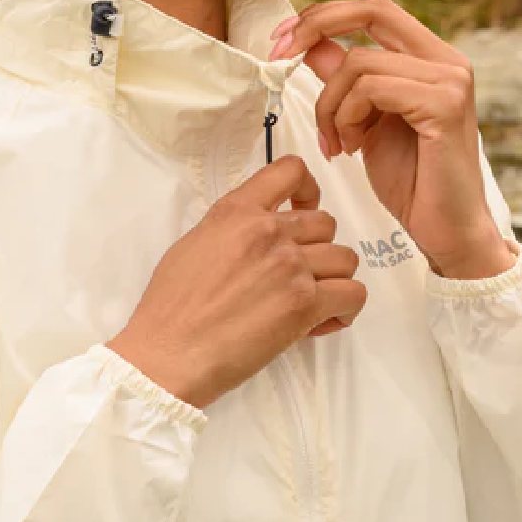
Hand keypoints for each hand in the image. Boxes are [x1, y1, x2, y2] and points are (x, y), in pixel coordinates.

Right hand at [109, 156, 367, 409]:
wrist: (169, 352)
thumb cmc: (170, 306)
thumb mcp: (194, 244)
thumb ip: (232, 230)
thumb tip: (258, 239)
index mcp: (237, 211)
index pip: (291, 170)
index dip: (308, 189)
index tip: (304, 209)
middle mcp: (269, 230)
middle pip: (326, 224)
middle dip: (318, 250)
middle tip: (298, 276)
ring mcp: (290, 266)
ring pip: (345, 259)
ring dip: (333, 281)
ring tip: (312, 303)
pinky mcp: (304, 304)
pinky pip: (353, 294)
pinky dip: (344, 309)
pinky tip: (322, 322)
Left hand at [268, 0, 515, 277]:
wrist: (447, 232)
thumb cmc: (412, 181)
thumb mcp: (364, 122)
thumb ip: (344, 82)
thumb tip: (309, 45)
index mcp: (431, 58)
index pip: (374, 8)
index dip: (323, 15)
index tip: (281, 39)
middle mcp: (446, 60)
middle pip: (371, 9)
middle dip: (314, 26)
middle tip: (277, 54)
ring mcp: (449, 80)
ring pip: (359, 62)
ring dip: (330, 105)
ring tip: (337, 143)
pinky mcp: (444, 105)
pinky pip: (371, 90)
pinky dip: (347, 118)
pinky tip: (352, 148)